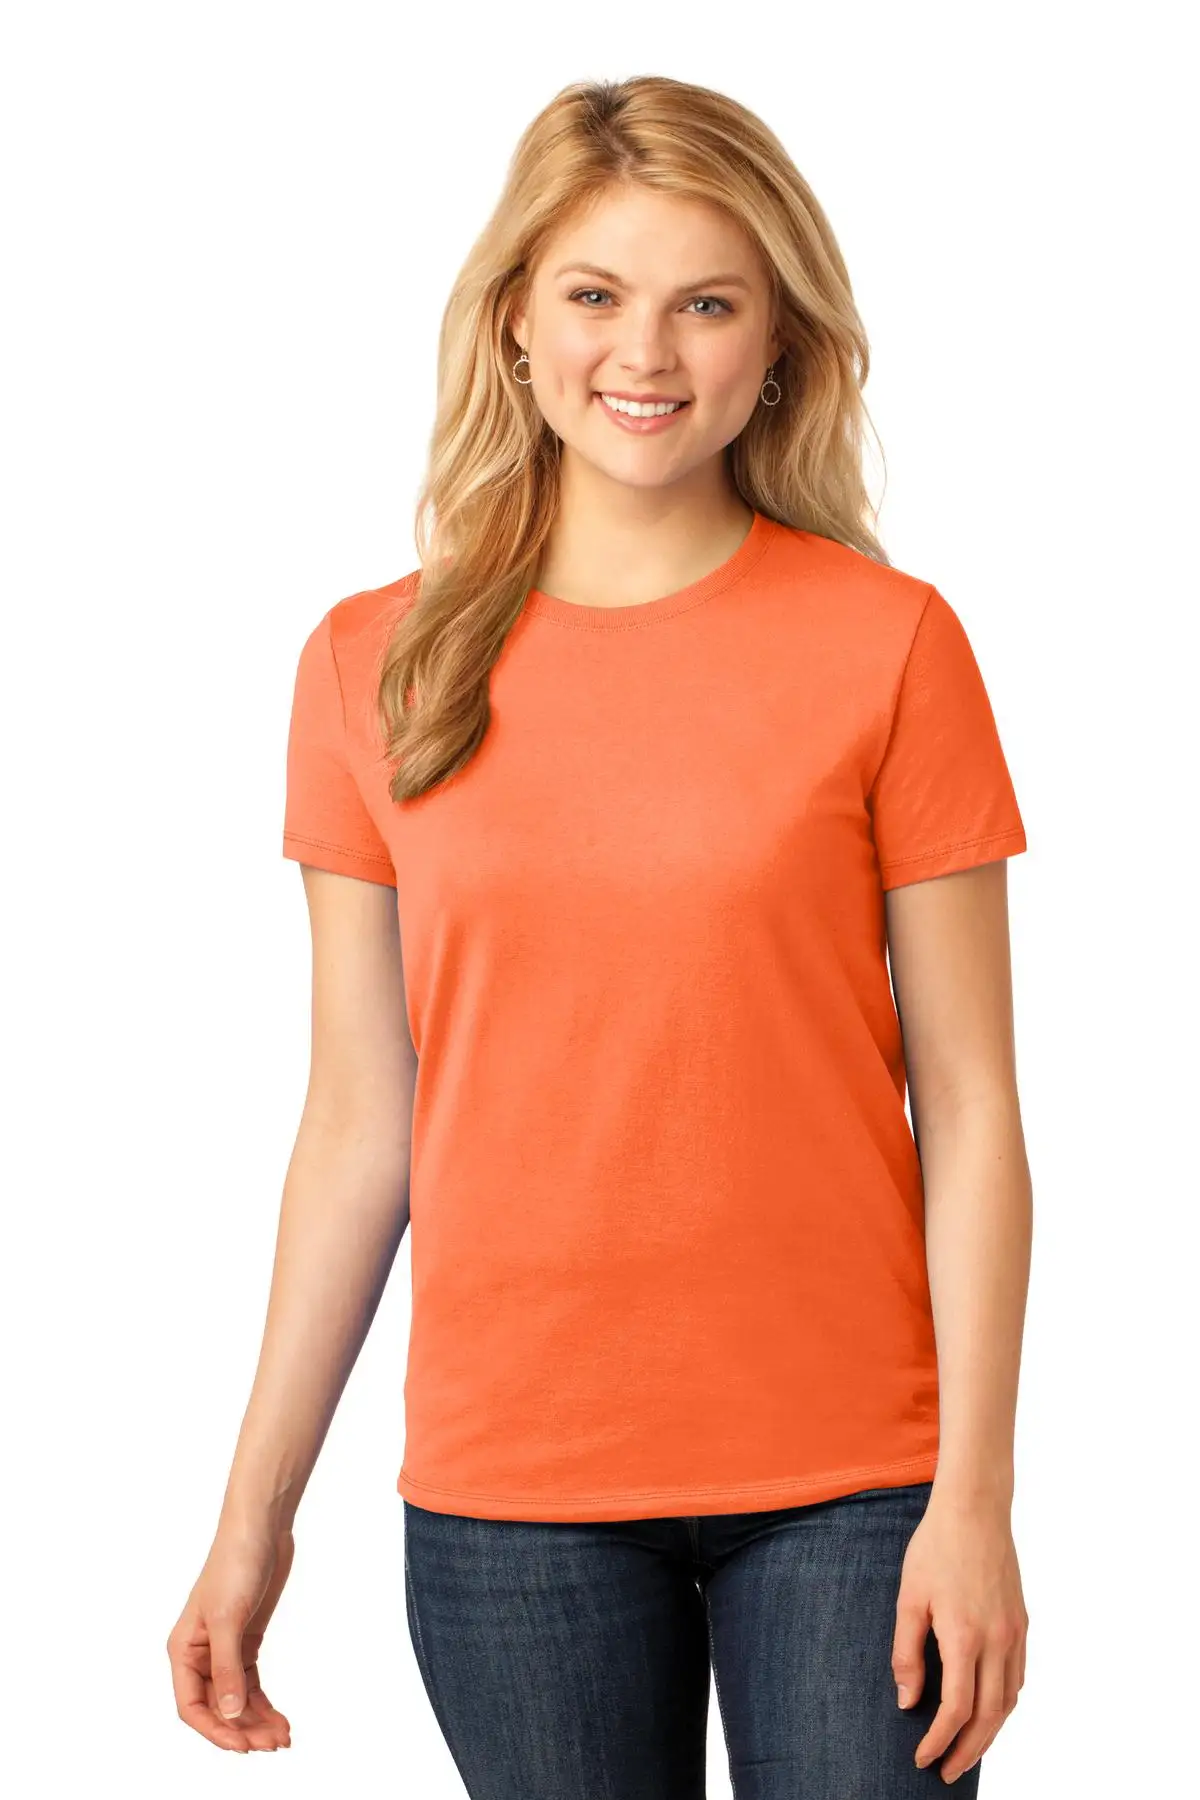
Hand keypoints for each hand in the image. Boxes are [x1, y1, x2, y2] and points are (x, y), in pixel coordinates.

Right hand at [167, 1523, 294, 1751]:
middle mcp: (200, 1654)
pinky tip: (280, 1718)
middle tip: (272, 1744)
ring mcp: (224, 1649)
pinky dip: (264, 1703)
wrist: (261, 1527)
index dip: (215, 1731)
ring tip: (282, 1738)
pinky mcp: (246, 1641)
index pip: (191, 1706)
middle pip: (217, 1707)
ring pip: (237, 1699)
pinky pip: (251, 1684)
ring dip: (257, 1721)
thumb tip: (230, 1714)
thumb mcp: (229, 1618)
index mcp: (183, 1650)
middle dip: (243, 1729)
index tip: (243, 1746)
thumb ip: (226, 1668)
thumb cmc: (235, 1562)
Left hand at [891, 1489, 1027, 1783]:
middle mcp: (996, 1641)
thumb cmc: (935, 1548)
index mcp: (964, 1637)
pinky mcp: (1022, 1622)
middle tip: (946, 1771)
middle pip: (988, 1716)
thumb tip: (907, 1701)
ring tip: (967, 1750)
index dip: (939, 1740)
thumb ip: (907, 1653)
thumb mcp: (909, 1598)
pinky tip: (990, 1709)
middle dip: (967, 1751)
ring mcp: (1014, 1633)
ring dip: (990, 1733)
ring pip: (1009, 1701)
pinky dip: (1006, 1703)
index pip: (956, 1709)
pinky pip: (1018, 1676)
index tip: (922, 1758)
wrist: (975, 1508)